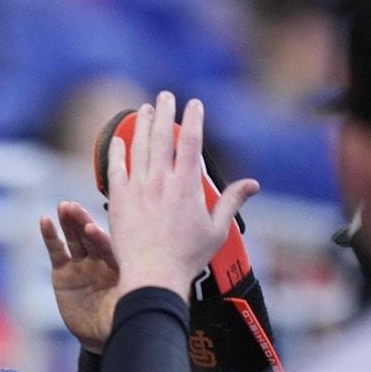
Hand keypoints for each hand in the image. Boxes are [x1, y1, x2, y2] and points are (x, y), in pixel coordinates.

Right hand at [40, 201, 120, 352]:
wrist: (100, 335)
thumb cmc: (119, 318)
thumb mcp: (125, 304)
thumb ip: (126, 289)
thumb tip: (134, 283)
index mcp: (119, 264)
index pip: (108, 246)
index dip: (98, 238)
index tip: (90, 230)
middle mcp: (100, 259)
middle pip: (90, 236)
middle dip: (81, 221)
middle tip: (72, 207)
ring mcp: (81, 264)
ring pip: (74, 239)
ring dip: (67, 222)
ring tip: (62, 207)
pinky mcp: (63, 272)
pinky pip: (56, 251)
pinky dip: (50, 236)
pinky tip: (45, 221)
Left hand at [106, 92, 258, 301]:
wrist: (153, 276)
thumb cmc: (188, 257)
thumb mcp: (217, 230)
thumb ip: (231, 201)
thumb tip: (254, 184)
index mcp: (187, 185)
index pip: (191, 142)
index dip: (193, 119)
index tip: (194, 103)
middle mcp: (161, 181)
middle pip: (161, 137)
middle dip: (164, 112)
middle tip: (164, 95)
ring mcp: (138, 189)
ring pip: (138, 148)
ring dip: (141, 125)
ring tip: (143, 109)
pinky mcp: (119, 201)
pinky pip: (116, 170)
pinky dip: (117, 152)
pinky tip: (118, 139)